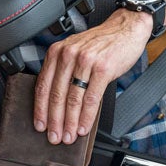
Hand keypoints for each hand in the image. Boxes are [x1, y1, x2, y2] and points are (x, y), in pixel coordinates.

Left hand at [34, 9, 153, 144]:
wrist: (125, 28)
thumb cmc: (102, 42)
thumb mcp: (76, 51)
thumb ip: (64, 71)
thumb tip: (57, 103)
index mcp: (58, 52)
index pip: (43, 85)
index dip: (40, 109)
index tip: (40, 125)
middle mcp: (68, 55)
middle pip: (56, 95)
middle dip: (55, 121)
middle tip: (55, 136)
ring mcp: (85, 61)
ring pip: (73, 99)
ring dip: (70, 122)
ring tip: (69, 135)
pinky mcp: (102, 68)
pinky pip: (91, 98)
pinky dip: (87, 116)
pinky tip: (84, 126)